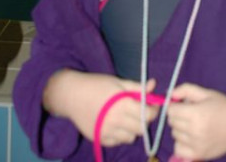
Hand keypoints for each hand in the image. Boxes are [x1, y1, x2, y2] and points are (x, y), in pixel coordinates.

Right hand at [43, 71, 159, 145]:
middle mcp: (115, 121)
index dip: (154, 110)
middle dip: (144, 120)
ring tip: (126, 117)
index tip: (153, 105)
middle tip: (140, 111)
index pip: (148, 115)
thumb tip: (154, 85)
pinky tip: (115, 123)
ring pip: (131, 138)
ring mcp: (107, 132)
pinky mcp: (99, 139)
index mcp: (123, 105)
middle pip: (141, 129)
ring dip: (133, 129)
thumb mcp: (119, 82)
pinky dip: (121, 135)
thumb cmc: (97, 85)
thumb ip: (138, 87)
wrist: (72, 95)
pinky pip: (118, 142)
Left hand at [167, 83, 225, 159]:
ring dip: (180, 129)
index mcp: (196, 114)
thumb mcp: (206, 93)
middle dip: (177, 116)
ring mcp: (197, 145)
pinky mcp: (199, 155)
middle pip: (172, 123)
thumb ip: (186, 90)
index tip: (182, 104)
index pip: (171, 111)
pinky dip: (181, 143)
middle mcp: (195, 131)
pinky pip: (179, 149)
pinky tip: (191, 137)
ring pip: (175, 135)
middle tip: (190, 113)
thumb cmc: (224, 106)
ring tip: (193, 125)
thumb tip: (170, 94)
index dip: (174, 105)